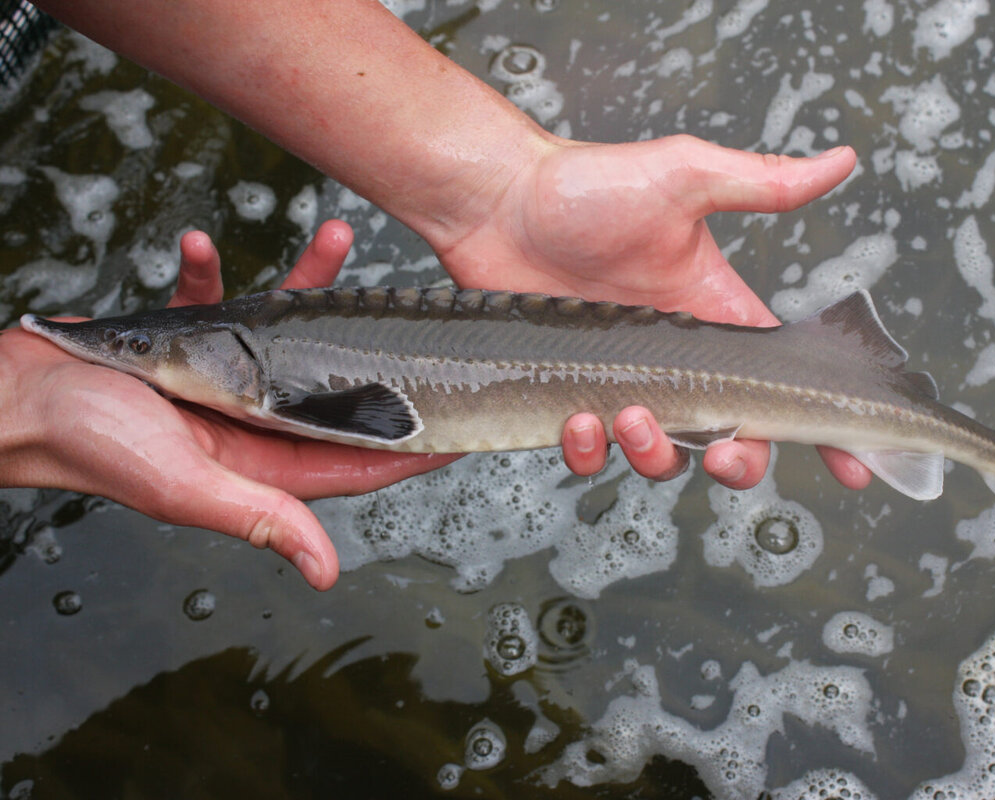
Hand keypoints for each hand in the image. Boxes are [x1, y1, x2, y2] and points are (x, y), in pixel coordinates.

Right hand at [0, 221, 457, 590]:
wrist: (18, 399)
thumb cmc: (92, 445)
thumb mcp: (187, 485)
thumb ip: (262, 518)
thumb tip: (326, 572)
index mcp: (266, 463)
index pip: (362, 455)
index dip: (418, 441)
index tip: (469, 416)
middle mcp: (255, 421)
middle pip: (340, 384)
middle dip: (383, 349)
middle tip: (425, 312)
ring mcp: (224, 379)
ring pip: (288, 330)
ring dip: (310, 286)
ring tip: (336, 239)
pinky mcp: (185, 343)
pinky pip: (216, 301)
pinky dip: (212, 274)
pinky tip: (200, 247)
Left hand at [438, 136, 871, 491]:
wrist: (497, 200)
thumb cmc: (587, 184)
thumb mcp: (685, 177)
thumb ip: (763, 183)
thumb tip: (841, 160)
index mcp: (716, 314)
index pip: (782, 379)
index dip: (820, 424)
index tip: (853, 460)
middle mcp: (675, 356)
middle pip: (731, 435)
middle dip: (737, 459)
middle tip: (722, 451)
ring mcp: (623, 378)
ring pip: (662, 452)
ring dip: (656, 452)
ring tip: (629, 416)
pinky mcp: (570, 392)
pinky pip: (591, 450)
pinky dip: (590, 451)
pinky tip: (580, 422)